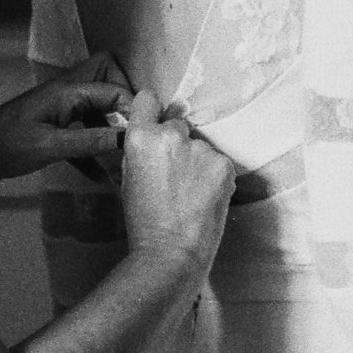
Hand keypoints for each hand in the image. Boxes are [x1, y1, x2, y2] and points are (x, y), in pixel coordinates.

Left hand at [0, 51, 133, 199]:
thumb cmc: (3, 147)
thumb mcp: (49, 146)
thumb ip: (90, 140)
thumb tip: (130, 138)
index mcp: (65, 91)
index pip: (112, 87)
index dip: (132, 108)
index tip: (143, 134)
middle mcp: (64, 94)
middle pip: (105, 78)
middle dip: (123, 101)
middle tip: (134, 131)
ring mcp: (57, 111)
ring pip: (94, 107)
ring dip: (109, 128)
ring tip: (123, 156)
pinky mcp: (50, 130)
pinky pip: (81, 132)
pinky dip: (92, 150)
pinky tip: (100, 177)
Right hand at [115, 89, 234, 265]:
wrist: (170, 253)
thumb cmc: (143, 222)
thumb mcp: (128, 177)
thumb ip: (141, 150)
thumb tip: (152, 136)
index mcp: (141, 137)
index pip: (148, 99)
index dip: (152, 111)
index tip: (156, 121)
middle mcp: (171, 136)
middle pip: (177, 126)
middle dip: (176, 144)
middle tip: (173, 175)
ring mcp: (200, 149)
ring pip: (200, 146)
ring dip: (197, 161)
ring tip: (189, 193)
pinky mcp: (224, 164)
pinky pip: (217, 162)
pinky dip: (213, 176)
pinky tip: (204, 198)